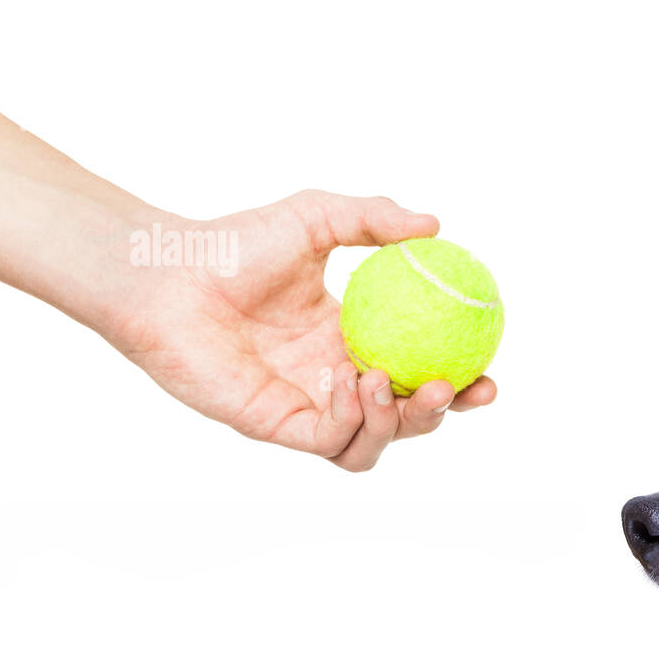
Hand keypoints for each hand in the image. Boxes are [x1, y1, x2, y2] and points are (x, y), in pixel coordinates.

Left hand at [108, 190, 497, 470]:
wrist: (170, 275)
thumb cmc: (234, 242)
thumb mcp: (318, 216)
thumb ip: (375, 219)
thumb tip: (436, 223)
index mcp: (353, 337)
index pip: (417, 369)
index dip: (459, 379)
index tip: (488, 371)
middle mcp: (335, 377)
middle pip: (406, 416)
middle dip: (442, 412)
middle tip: (460, 390)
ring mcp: (308, 405)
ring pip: (374, 442)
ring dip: (397, 423)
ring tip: (388, 383)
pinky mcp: (277, 425)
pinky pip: (332, 441)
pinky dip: (353, 420)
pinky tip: (349, 382)